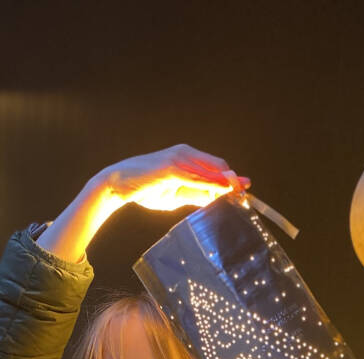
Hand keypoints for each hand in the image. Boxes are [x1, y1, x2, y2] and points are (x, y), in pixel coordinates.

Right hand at [99, 144, 249, 212]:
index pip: (216, 166)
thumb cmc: (147, 189)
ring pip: (210, 170)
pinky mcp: (170, 167)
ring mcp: (178, 158)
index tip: (245, 189)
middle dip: (232, 181)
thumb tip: (215, 200)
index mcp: (187, 157)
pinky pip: (196, 177)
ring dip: (225, 183)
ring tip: (239, 194)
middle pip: (218, 166)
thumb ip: (196, 195)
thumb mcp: (177, 195)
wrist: (119, 185)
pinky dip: (211, 184)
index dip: (231, 178)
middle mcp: (185, 153)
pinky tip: (222, 191)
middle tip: (244, 194)